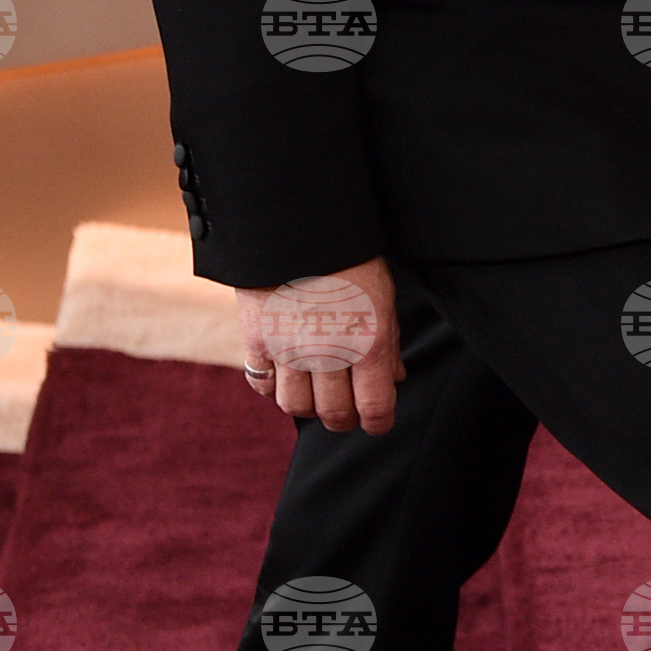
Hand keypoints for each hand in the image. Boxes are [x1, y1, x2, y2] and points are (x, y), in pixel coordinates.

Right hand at [237, 258, 402, 431]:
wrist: (298, 227)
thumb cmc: (349, 259)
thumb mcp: (382, 298)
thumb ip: (387, 344)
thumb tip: (394, 378)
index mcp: (366, 342)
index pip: (374, 408)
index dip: (378, 423)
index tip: (377, 423)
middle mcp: (326, 353)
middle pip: (334, 413)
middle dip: (344, 419)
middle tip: (347, 412)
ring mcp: (288, 349)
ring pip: (295, 406)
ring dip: (308, 406)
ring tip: (315, 393)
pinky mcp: (256, 340)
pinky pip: (263, 384)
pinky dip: (274, 387)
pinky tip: (286, 376)